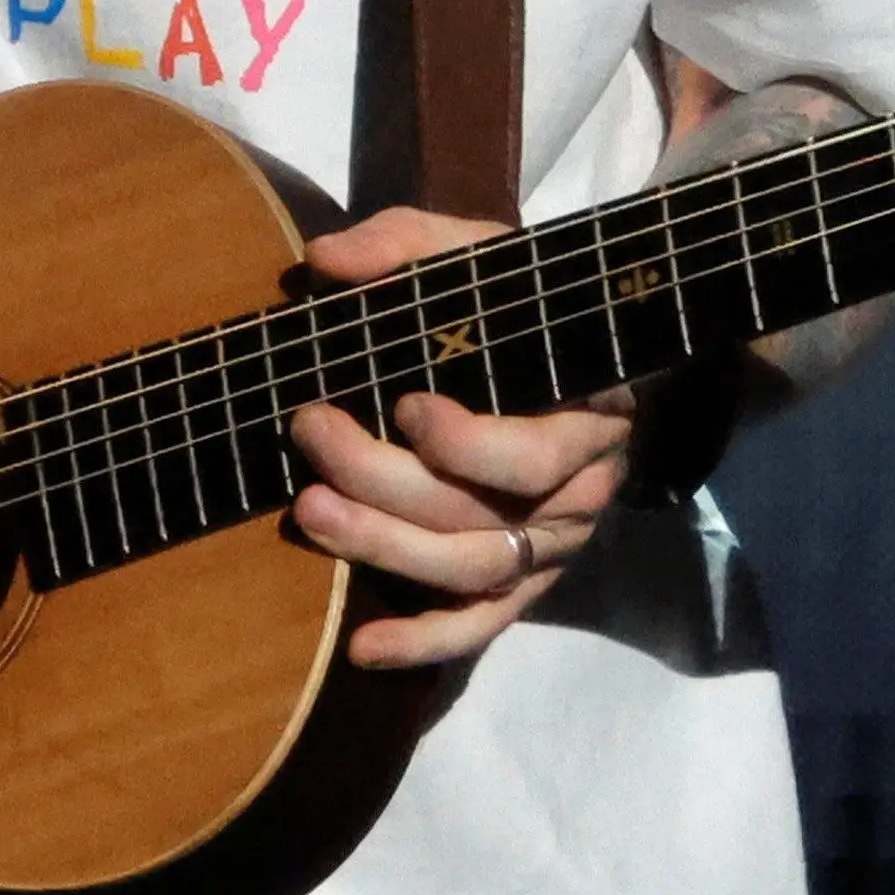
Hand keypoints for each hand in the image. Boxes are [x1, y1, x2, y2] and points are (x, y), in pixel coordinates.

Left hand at [282, 205, 633, 670]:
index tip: (403, 405)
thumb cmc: (518, 302)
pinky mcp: (522, 579)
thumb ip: (406, 245)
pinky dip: (423, 643)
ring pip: (470, 571)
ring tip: (309, 511)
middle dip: (383, 480)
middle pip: (480, 516)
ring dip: (383, 548)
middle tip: (310, 429)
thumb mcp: (477, 256)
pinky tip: (363, 650)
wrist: (569, 347)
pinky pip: (480, 625)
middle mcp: (578, 490)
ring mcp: (551, 543)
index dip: (467, 446)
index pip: (534, 460)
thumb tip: (326, 261)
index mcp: (586, 412)